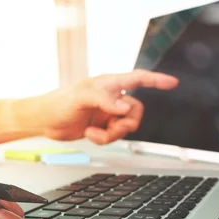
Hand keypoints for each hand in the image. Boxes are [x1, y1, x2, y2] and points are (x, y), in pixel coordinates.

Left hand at [14, 69, 177, 144]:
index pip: (138, 79)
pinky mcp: (104, 127)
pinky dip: (105, 139)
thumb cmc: (59, 103)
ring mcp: (109, 113)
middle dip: (127, 124)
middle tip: (113, 128)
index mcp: (110, 84)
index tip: (173, 83)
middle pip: (137, 111)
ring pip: (127, 126)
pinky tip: (90, 134)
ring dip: (113, 134)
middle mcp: (113, 98)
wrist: (46, 122)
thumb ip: (105, 101)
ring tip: (95, 133)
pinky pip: (116, 136)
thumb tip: (125, 108)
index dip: (156, 81)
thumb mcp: (81, 98)